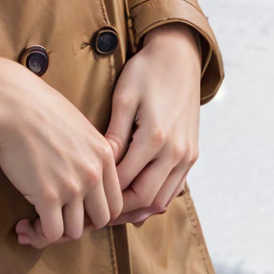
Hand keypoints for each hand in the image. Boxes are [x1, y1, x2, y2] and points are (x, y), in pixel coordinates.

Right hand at [0, 49, 122, 248]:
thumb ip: (89, 151)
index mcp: (104, 156)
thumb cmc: (38, 108)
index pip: (114, 202)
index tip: (75, 209)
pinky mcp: (48, 197)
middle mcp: (93, 174)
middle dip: (79, 223)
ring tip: (37, 222)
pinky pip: (51, 232)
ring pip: (75, 231)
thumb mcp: (78, 125)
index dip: (96, 211)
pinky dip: (38, 234)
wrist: (12, 105)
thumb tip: (83, 168)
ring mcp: (72, 187)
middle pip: (100, 220)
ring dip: (56, 231)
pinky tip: (24, 225)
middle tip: (57, 217)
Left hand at [104, 23, 201, 226]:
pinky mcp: (192, 154)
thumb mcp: (124, 98)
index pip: (126, 182)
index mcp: (155, 138)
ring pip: (161, 199)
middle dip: (118, 211)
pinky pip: (174, 189)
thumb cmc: (146, 73)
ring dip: (137, 210)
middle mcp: (175, 152)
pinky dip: (154, 199)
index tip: (81, 201)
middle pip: (144, 198)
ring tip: (110, 213)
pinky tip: (134, 202)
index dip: (103, 196)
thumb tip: (101, 164)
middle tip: (92, 215)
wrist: (179, 57)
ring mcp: (187, 156)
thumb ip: (114, 134)